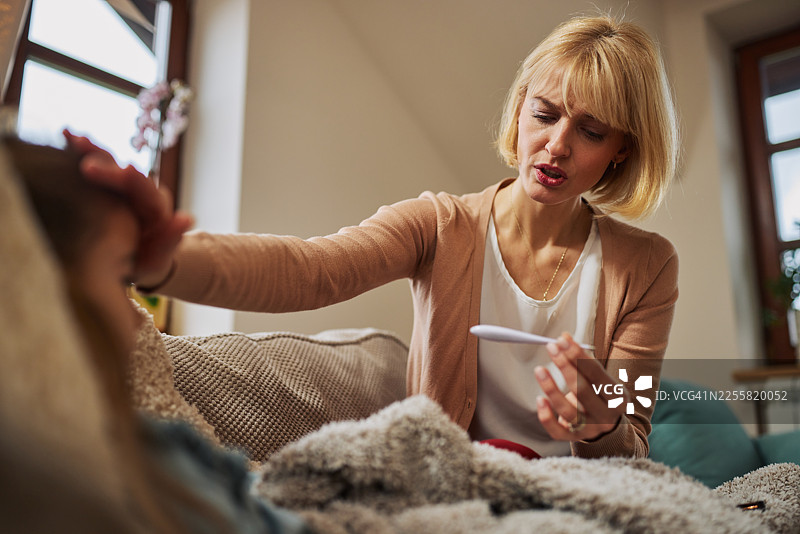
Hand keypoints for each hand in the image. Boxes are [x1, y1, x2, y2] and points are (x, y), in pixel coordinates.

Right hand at [64, 130, 193, 287]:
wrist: (138, 258)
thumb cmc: (148, 261)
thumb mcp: (158, 257)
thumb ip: (170, 240)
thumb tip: (187, 217)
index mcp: (156, 207)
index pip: (146, 191)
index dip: (136, 181)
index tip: (126, 171)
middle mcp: (142, 190)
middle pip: (125, 173)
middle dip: (108, 165)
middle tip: (86, 163)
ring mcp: (124, 185)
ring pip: (110, 163)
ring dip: (92, 150)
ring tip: (73, 137)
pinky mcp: (106, 184)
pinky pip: (95, 164)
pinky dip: (81, 151)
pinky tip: (67, 136)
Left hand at [534, 333, 627, 441]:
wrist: (608, 428)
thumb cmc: (600, 396)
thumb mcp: (600, 379)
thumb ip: (583, 361)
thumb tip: (564, 338)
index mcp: (618, 397)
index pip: (597, 374)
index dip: (578, 356)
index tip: (563, 340)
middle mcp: (606, 415)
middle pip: (583, 391)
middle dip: (566, 367)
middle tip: (551, 348)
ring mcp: (590, 429)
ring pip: (568, 411)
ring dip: (551, 388)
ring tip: (539, 369)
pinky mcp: (574, 439)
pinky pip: (557, 431)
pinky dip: (546, 417)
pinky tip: (539, 400)